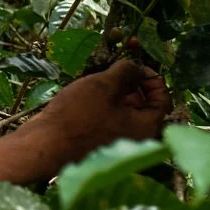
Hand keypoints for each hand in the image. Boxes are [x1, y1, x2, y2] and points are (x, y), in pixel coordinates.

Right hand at [16, 59, 171, 166]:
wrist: (46, 145)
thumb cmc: (79, 115)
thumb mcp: (104, 85)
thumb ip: (126, 72)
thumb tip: (135, 67)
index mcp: (147, 127)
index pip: (163, 99)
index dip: (152, 78)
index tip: (136, 64)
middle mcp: (137, 138)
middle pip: (144, 106)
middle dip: (132, 84)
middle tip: (116, 69)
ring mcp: (116, 142)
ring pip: (124, 112)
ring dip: (115, 93)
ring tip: (98, 78)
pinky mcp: (99, 142)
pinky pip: (109, 120)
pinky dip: (103, 106)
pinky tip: (86, 94)